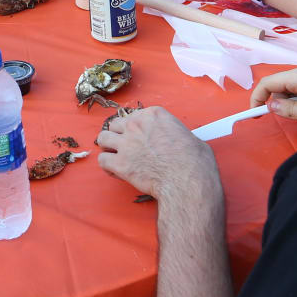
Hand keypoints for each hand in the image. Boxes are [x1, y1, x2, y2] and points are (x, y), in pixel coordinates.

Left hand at [96, 106, 219, 202]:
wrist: (188, 181)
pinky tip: (116, 171)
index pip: (133, 116)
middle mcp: (136, 125)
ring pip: (102, 139)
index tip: (141, 139)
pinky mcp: (120, 163)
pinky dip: (107, 166)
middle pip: (115, 125)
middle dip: (119, 135)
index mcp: (153, 115)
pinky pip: (102, 160)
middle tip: (126, 147)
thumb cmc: (195, 162)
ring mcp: (126, 143)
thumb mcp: (190, 136)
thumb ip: (176, 133)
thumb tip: (179, 140)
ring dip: (108, 147)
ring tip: (116, 156)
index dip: (135, 129)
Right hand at [248, 66, 296, 131]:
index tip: (253, 113)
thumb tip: (271, 105)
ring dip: (285, 99)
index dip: (258, 96)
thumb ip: (289, 109)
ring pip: (293, 85)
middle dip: (270, 97)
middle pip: (281, 81)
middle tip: (266, 116)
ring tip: (285, 116)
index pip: (270, 81)